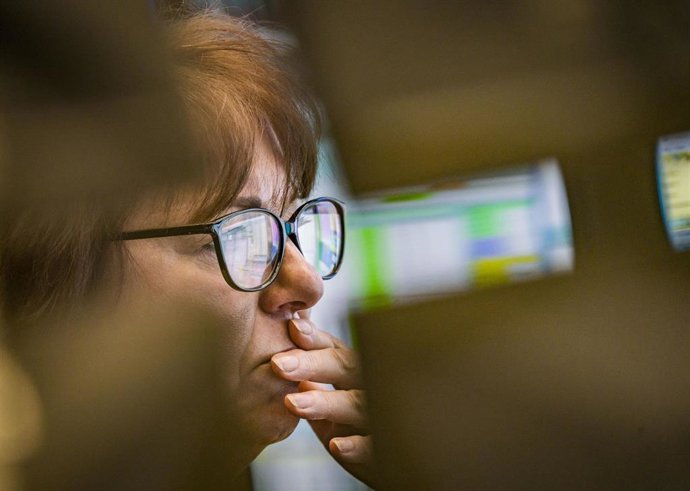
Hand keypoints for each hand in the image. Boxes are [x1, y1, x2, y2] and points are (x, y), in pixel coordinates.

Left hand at [271, 317, 374, 486]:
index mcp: (350, 370)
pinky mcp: (381, 448)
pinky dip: (356, 446)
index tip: (292, 328)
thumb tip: (283, 339)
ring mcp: (376, 416)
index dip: (312, 338)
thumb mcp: (326, 398)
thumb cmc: (348, 425)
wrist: (385, 462)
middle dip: (311, 364)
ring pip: (355, 404)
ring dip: (324, 403)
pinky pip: (372, 445)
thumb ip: (308, 375)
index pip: (331, 348)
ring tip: (292, 403)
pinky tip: (337, 445)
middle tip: (277, 364)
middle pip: (343, 367)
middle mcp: (366, 386)